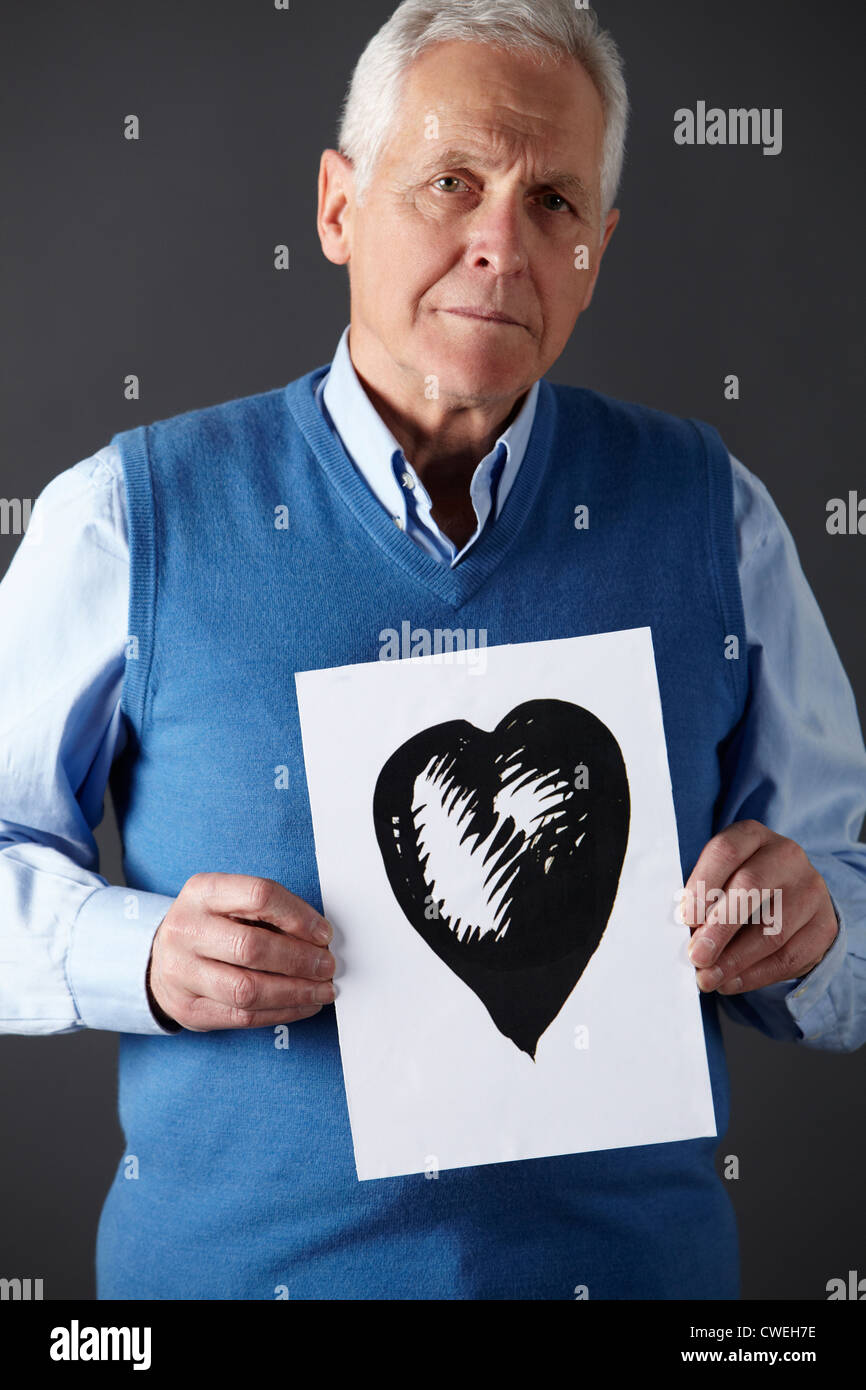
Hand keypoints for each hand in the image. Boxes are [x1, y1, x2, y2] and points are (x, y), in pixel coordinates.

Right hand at [146, 873, 335, 1029]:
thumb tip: (319, 937)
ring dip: (295, 993)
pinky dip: (281, 1012)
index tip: (323, 933)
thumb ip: (270, 911)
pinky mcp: (187, 1009)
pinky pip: (242, 1017)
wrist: (164, 957)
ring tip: (322, 990)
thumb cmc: (211, 925)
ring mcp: (181, 972)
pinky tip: (302, 1005)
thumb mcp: (231, 901)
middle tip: (327, 965)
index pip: (258, 895)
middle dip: (300, 960)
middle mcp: (185, 930)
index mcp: (202, 892)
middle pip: (251, 947)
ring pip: (247, 990)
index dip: (298, 916)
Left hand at [681, 819, 837, 994]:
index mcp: (753, 836)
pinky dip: (756, 975)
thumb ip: (702, 897)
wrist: (792, 896)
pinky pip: (790, 957)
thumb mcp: (720, 876)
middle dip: (719, 926)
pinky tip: (731, 982)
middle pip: (751, 887)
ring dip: (735, 960)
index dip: (703, 883)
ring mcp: (811, 889)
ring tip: (708, 978)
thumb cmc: (739, 885)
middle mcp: (787, 856)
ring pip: (772, 929)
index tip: (685, 917)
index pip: (727, 851)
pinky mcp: (824, 924)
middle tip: (696, 955)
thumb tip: (685, 933)